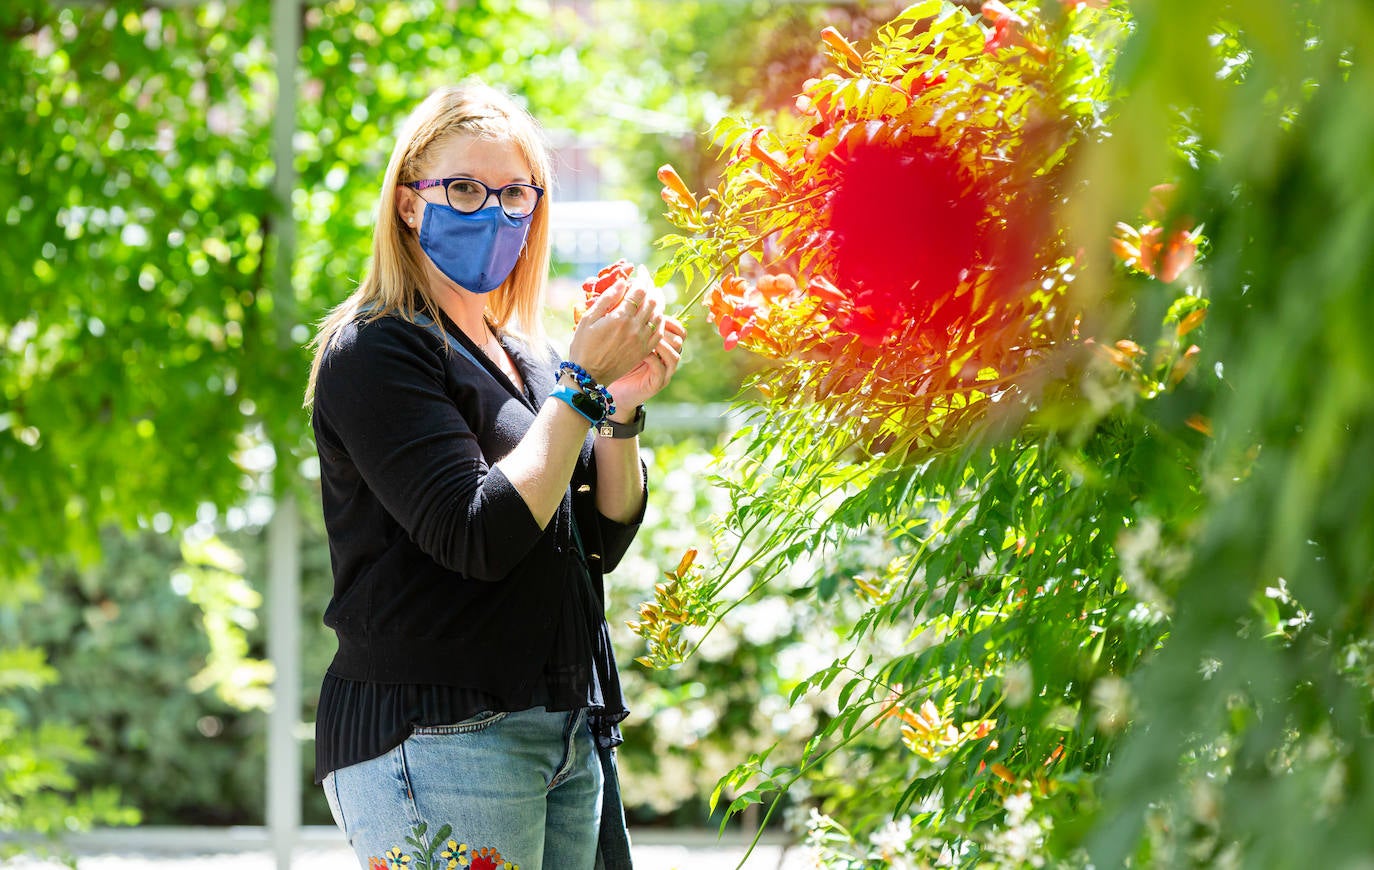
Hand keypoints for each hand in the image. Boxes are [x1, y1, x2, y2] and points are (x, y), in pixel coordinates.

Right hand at [568, 266, 669, 384]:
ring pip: (659, 315)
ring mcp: (642, 340)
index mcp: (621, 318)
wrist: (589, 375)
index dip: (643, 278)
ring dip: (659, 301)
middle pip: (652, 300)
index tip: (642, 270)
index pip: (640, 291)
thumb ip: (607, 299)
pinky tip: (656, 313)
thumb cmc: (584, 346)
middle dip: (652, 286)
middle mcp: (635, 328)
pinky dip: (660, 319)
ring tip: (654, 293)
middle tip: (648, 279)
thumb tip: (622, 281)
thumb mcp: (589, 319)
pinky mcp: (644, 350)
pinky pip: (659, 331)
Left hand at [606, 314, 685, 416]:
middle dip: (666, 328)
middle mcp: (665, 356)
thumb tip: (628, 295)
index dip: (667, 317)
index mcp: (661, 343)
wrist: (605, 386)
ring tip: (646, 337)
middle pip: (679, 338)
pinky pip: (661, 368)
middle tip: (651, 320)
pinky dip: (653, 358)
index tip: (653, 309)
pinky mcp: (657, 383)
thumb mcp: (621, 336)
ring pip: (675, 354)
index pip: (674, 327)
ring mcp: (663, 371)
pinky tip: (641, 352)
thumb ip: (630, 319)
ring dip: (662, 343)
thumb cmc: (612, 358)